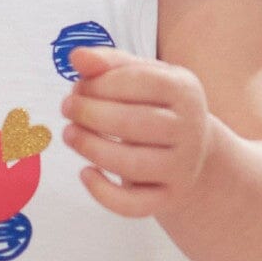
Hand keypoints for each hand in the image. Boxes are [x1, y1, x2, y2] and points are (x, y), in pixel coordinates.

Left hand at [58, 44, 213, 216]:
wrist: (194, 152)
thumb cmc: (156, 106)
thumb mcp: (142, 77)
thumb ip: (109, 64)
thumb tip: (76, 56)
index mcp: (185, 90)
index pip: (141, 82)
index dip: (102, 84)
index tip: (77, 87)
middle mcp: (190, 130)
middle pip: (134, 124)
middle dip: (91, 114)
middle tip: (67, 108)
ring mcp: (181, 168)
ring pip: (132, 165)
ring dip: (91, 148)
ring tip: (69, 134)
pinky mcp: (168, 198)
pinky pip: (133, 204)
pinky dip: (103, 193)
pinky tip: (85, 173)